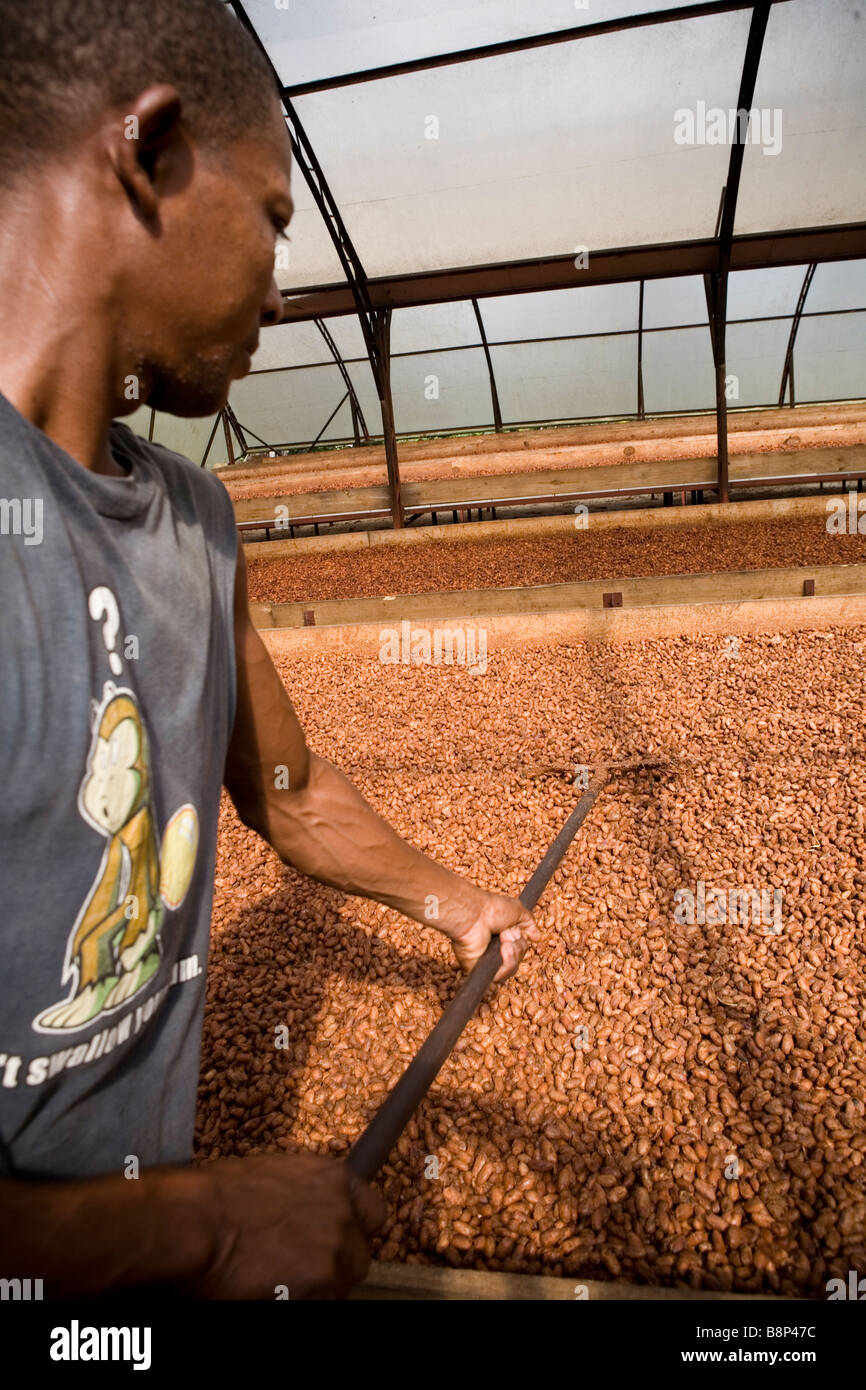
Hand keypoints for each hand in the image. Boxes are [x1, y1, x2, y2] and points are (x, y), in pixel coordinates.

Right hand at [185, 1152, 385, 1299]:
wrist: (196, 1221)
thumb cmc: (219, 1195)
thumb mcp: (275, 1175)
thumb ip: (307, 1195)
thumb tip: (310, 1213)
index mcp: (333, 1180)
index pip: (373, 1213)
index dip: (353, 1230)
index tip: (337, 1241)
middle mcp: (343, 1216)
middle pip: (358, 1257)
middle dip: (334, 1266)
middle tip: (298, 1268)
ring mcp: (335, 1253)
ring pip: (339, 1287)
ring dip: (315, 1288)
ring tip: (275, 1282)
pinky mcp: (321, 1286)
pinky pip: (320, 1302)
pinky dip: (298, 1301)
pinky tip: (270, 1293)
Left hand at [447, 891, 539, 982]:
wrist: (475, 915)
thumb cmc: (491, 910)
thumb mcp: (518, 911)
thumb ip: (529, 923)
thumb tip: (536, 937)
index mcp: (500, 937)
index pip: (519, 948)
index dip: (521, 941)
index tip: (516, 930)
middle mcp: (494, 950)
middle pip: (518, 958)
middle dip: (518, 945)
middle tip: (507, 933)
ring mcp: (487, 960)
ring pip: (512, 968)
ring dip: (513, 952)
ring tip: (503, 939)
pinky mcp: (482, 969)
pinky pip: (502, 976)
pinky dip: (507, 962)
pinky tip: (502, 949)